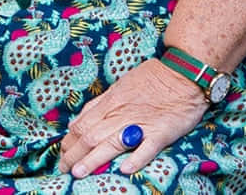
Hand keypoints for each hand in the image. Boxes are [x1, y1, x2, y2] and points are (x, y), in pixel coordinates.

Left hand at [58, 58, 206, 177]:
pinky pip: (147, 147)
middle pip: (91, 136)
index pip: (83, 124)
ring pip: (112, 143)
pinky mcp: (161, 132)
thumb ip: (99, 104)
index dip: (69, 141)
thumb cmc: (152, 77)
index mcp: (111, 102)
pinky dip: (136, 159)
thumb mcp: (120, 84)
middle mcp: (121, 113)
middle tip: (62, 169)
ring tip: (78, 173)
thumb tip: (78, 121)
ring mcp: (141, 124)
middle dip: (73, 154)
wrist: (183, 73)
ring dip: (93, 160)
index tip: (62, 153)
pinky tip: (125, 170)